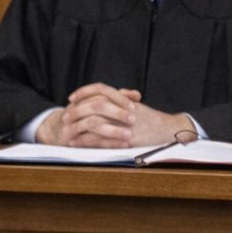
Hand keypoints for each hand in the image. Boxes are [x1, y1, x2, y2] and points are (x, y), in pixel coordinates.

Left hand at [36, 82, 192, 147]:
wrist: (167, 130)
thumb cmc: (149, 118)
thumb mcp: (135, 105)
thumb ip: (122, 98)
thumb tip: (111, 92)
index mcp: (124, 99)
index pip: (101, 89)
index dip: (85, 92)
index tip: (72, 97)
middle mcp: (124, 109)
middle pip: (95, 105)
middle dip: (77, 111)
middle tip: (64, 116)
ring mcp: (125, 124)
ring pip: (96, 123)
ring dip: (78, 128)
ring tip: (66, 132)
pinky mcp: (126, 138)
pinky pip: (102, 140)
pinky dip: (87, 141)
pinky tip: (77, 143)